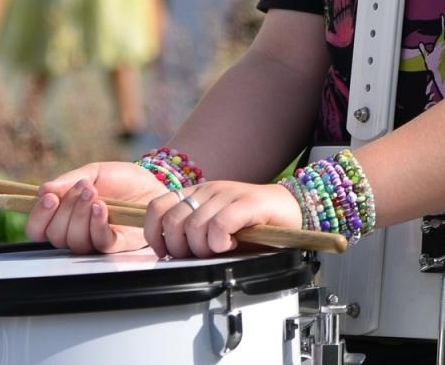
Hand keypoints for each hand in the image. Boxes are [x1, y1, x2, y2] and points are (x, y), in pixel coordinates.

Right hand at [26, 162, 168, 253]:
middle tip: (83, 188)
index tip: (49, 198)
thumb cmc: (120, 179)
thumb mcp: (93, 172)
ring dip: (81, 214)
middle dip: (66, 209)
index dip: (39, 216)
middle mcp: (74, 231)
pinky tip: (102, 207)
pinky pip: (97, 242)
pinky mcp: (112, 245)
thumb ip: (68, 180)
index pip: (38, 228)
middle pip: (54, 235)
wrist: (151, 183)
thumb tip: (43, 190)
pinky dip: (97, 223)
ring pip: (73, 240)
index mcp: (63, 215)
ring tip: (94, 193)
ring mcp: (92, 239)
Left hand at [144, 179, 304, 258]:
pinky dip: (220, 242)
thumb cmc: (251, 227)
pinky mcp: (248, 202)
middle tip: (201, 254)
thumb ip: (191, 234)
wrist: (289, 211)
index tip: (167, 252)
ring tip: (220, 249)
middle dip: (182, 248)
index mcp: (195, 195)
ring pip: (195, 226)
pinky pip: (220, 225)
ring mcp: (228, 194)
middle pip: (174, 222)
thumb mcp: (213, 229)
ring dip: (204, 248)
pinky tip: (231, 244)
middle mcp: (208, 190)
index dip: (156, 234)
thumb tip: (168, 254)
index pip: (157, 208)